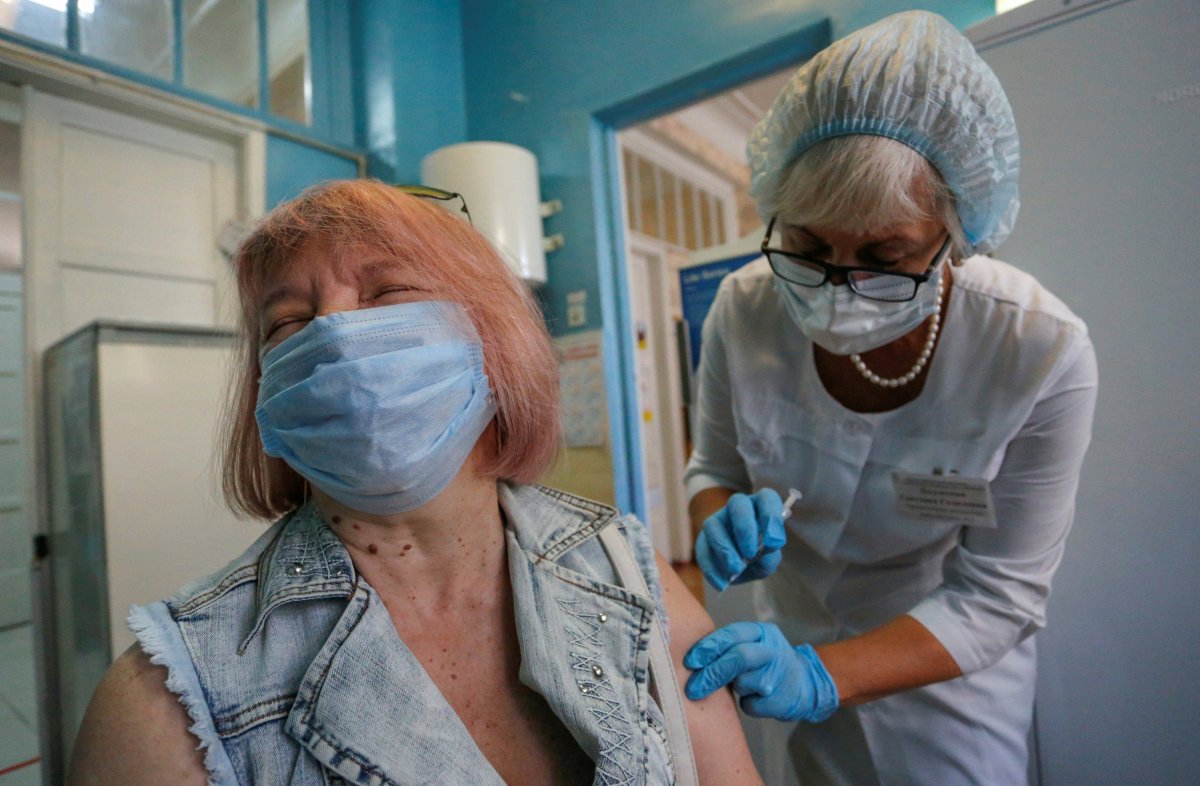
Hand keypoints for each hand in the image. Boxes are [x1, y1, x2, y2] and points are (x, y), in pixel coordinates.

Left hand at [683, 622, 838, 722]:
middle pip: (739, 658)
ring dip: (736, 688)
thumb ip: (727, 647)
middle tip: (693, 689)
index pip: (732, 634)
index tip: (689, 662)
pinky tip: (758, 698)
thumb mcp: (751, 645)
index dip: (709, 647)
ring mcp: (780, 675)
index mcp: (761, 632)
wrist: (804, 684)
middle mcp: (773, 649)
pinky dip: (748, 704)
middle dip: (712, 674)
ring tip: (744, 686)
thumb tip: (689, 661)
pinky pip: (751, 705)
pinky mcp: (782, 700)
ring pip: (744, 683)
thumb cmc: (765, 663)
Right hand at [695, 490, 785, 590]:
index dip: (771, 516)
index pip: (767, 498)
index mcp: (760, 506)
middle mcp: (739, 507)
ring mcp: (718, 519)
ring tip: (735, 570)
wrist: (737, 567)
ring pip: (714, 525)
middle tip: (750, 554)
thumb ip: (769, 557)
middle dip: (744, 529)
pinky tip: (722, 583)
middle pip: (738, 504)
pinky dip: (712, 568)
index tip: (774, 541)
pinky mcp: (703, 537)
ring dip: (725, 549)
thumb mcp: (769, 559)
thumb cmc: (758, 556)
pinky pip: (702, 549)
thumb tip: (764, 553)